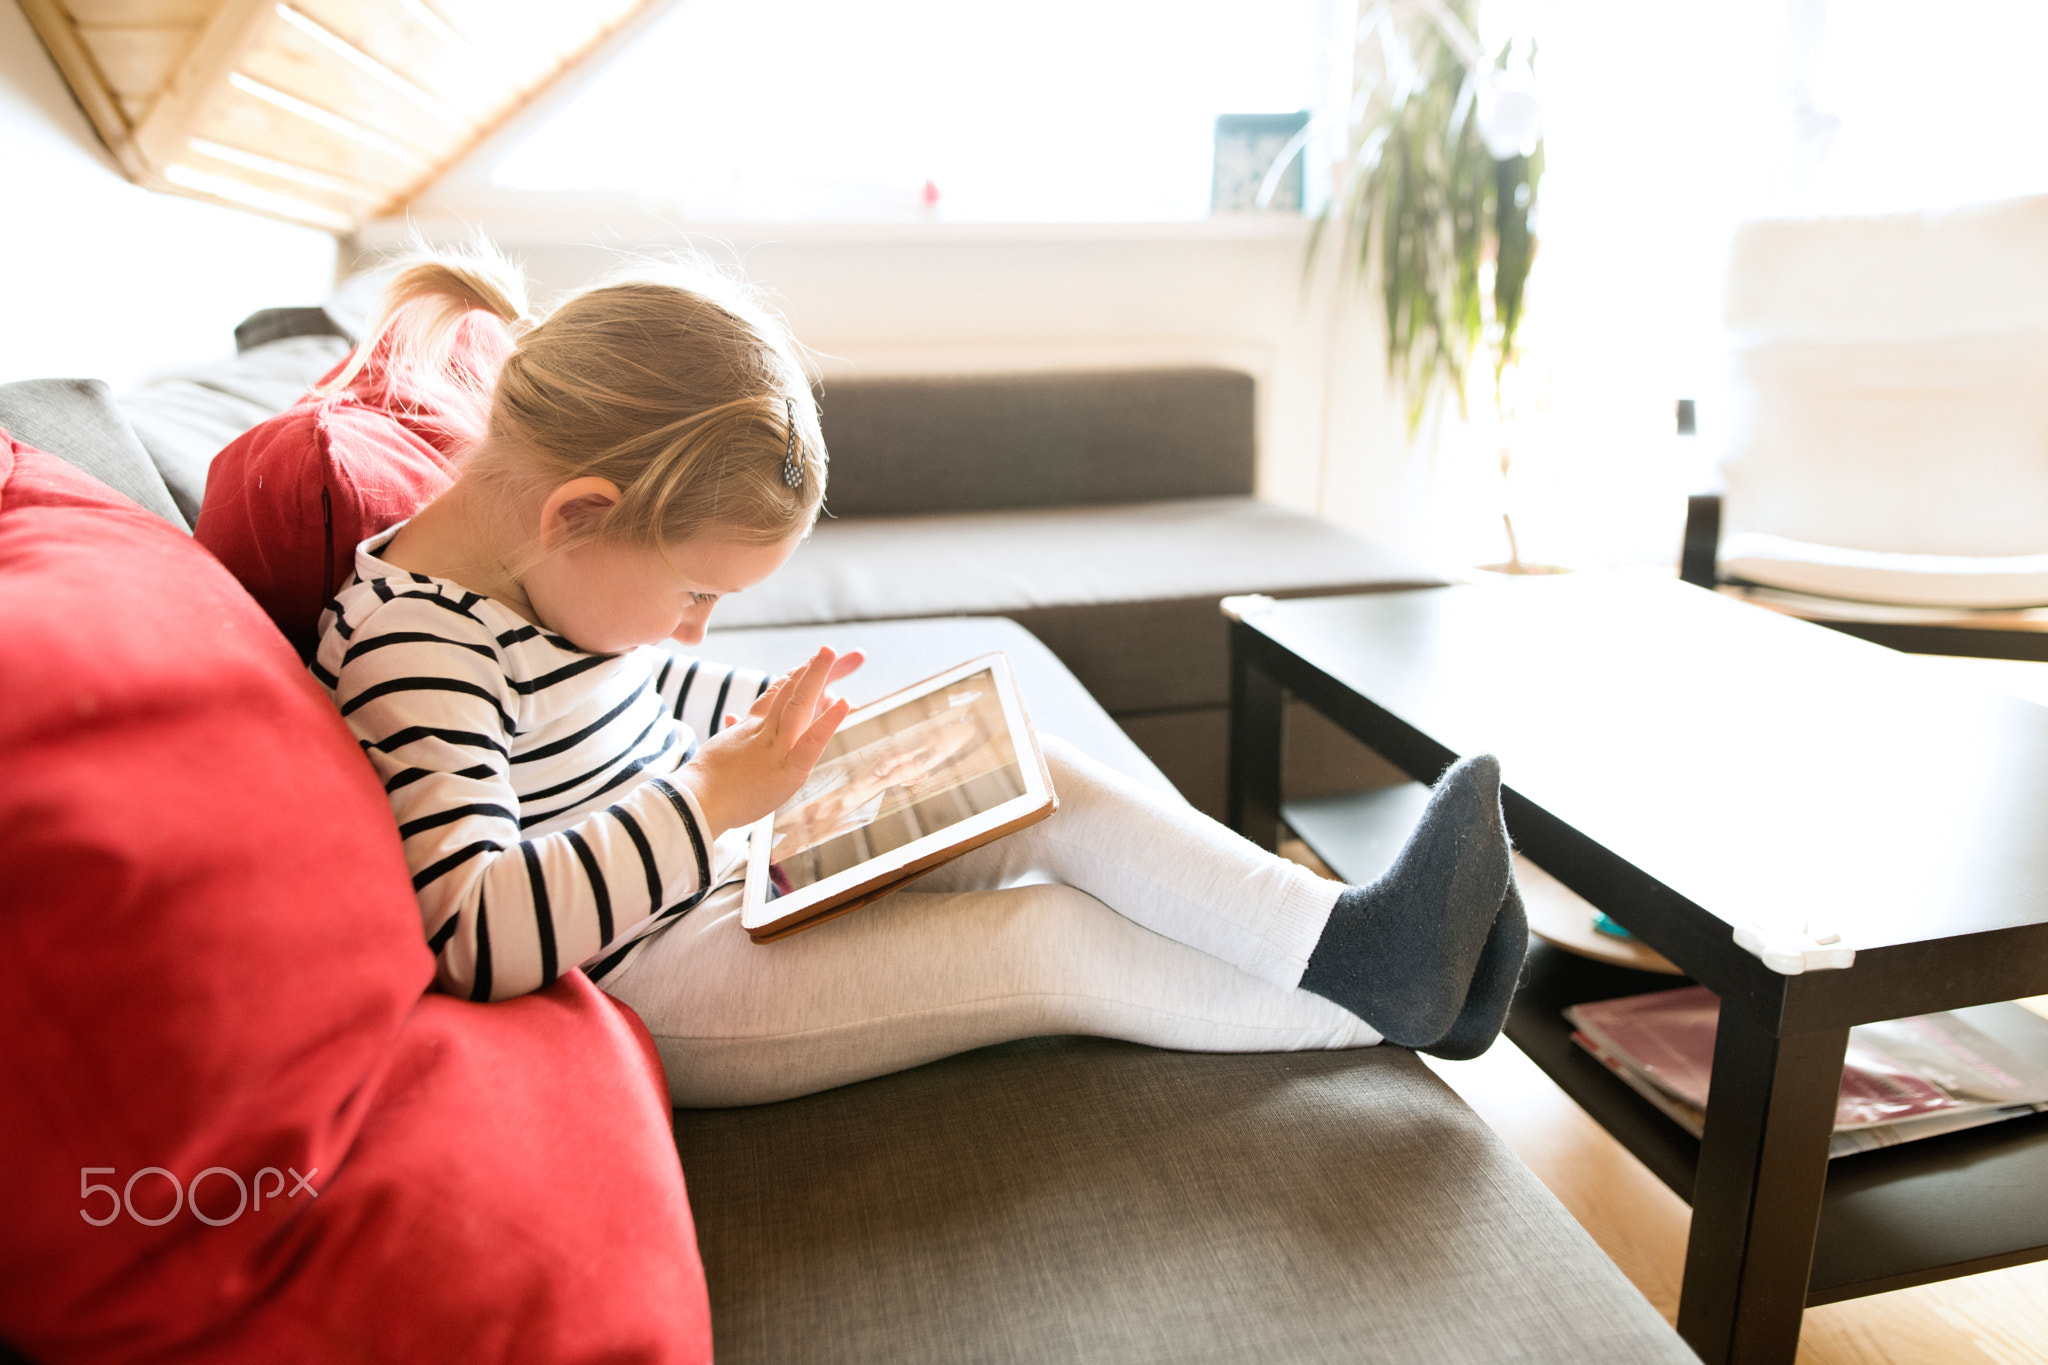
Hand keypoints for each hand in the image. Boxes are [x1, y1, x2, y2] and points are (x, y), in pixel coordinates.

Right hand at [677, 648, 853, 837]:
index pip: (774, 696)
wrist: (694, 803)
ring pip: (798, 705)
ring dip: (816, 678)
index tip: (806, 664)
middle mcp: (764, 732)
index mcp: (750, 729)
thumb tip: (732, 716)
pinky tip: (845, 703)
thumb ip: (733, 732)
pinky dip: (828, 721)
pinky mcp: (789, 769)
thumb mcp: (721, 752)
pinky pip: (811, 741)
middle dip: (809, 670)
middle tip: (827, 650)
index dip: (791, 678)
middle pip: (788, 691)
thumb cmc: (704, 786)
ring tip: (830, 654)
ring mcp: (776, 748)